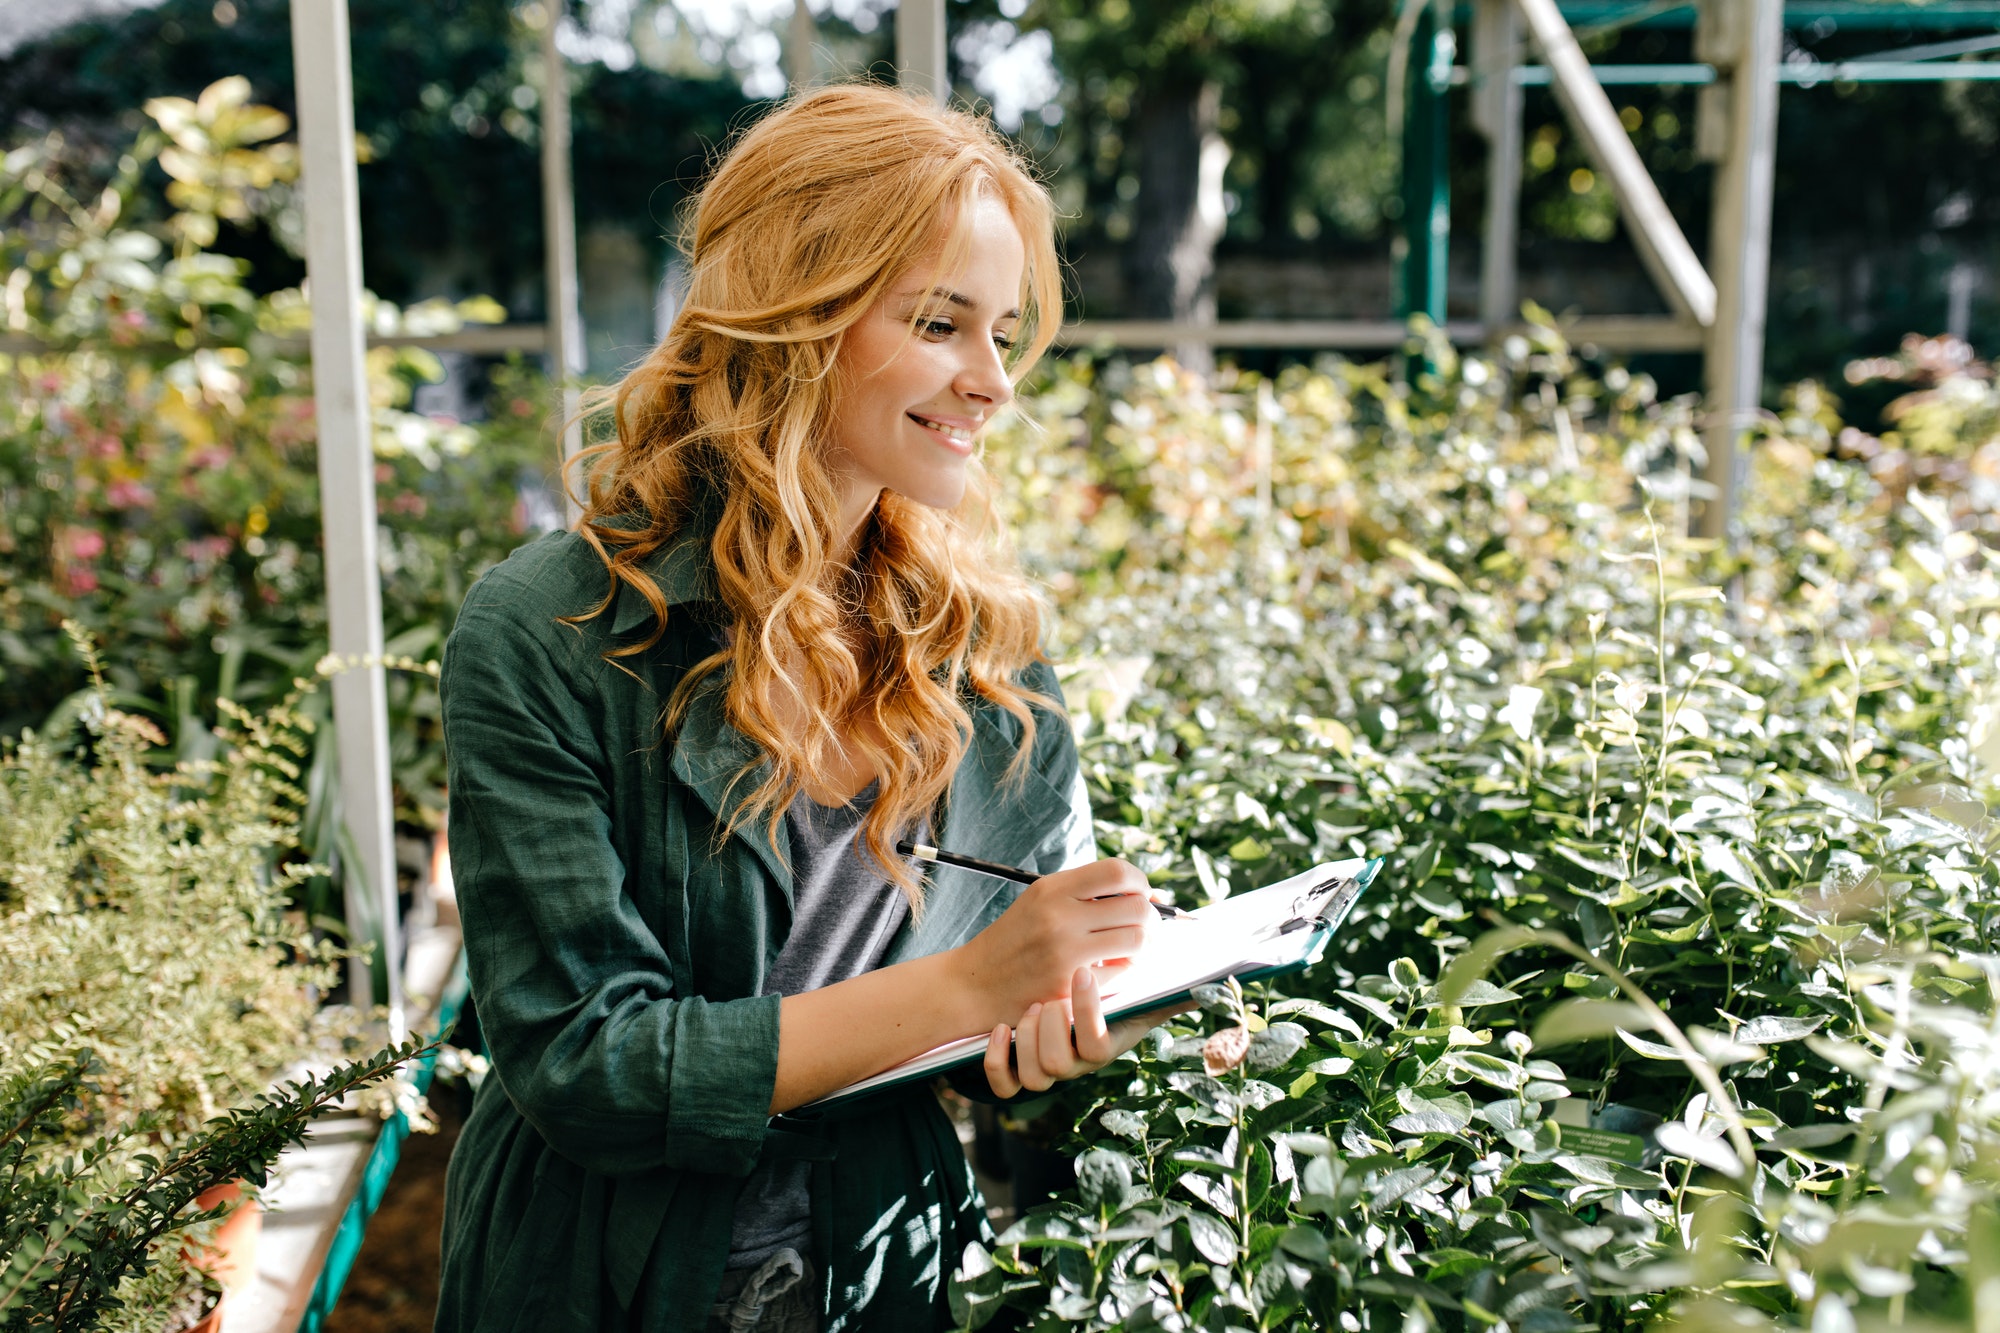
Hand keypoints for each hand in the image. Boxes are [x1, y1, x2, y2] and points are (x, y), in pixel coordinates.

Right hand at [953, 858, 1164, 1027]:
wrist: (974, 984)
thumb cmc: (1014, 942)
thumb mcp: (1039, 902)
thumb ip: (1085, 894)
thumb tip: (1146, 894)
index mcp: (1051, 889)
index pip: (1117, 871)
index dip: (1140, 882)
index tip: (1141, 894)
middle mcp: (1058, 916)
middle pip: (1136, 907)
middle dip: (1150, 917)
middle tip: (1144, 926)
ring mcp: (1064, 953)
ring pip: (1136, 940)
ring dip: (1142, 945)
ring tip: (1129, 948)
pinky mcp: (1068, 986)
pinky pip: (1121, 973)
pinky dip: (1125, 970)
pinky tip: (1111, 969)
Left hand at [981, 966, 1194, 1096]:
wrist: (1055, 1001)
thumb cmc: (1104, 990)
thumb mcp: (1134, 986)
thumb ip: (1167, 986)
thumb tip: (1204, 980)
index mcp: (1105, 1043)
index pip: (1098, 1046)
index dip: (1088, 1014)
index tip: (1083, 972)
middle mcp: (1077, 1062)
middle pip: (1059, 1066)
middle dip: (1051, 1029)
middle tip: (1049, 999)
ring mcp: (1048, 1069)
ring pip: (1034, 1076)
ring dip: (1027, 1040)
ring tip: (1031, 1009)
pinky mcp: (1017, 1071)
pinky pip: (1004, 1084)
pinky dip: (996, 1061)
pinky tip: (998, 1030)